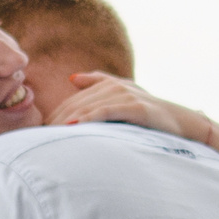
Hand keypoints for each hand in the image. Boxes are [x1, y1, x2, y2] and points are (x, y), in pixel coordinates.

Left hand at [46, 72, 218, 152]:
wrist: (180, 121)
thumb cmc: (148, 114)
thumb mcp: (122, 96)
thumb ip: (98, 83)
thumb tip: (73, 79)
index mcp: (106, 85)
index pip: (71, 102)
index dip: (55, 117)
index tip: (39, 134)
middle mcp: (113, 86)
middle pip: (75, 105)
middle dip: (55, 122)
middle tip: (38, 139)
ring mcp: (124, 94)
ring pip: (86, 107)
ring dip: (65, 121)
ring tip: (48, 135)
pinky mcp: (135, 106)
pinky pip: (106, 112)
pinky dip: (89, 118)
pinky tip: (74, 126)